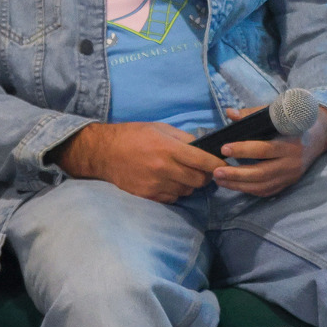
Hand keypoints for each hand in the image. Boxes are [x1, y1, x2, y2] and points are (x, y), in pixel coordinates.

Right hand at [53, 121, 223, 202]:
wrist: (102, 152)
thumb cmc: (133, 136)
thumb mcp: (161, 128)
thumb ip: (184, 139)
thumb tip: (204, 147)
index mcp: (169, 148)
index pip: (203, 161)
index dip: (217, 164)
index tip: (224, 166)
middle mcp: (164, 168)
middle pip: (198, 180)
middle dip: (205, 176)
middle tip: (203, 170)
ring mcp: (155, 184)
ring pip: (187, 191)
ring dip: (191, 185)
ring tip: (185, 175)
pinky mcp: (147, 195)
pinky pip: (173, 198)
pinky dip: (177, 192)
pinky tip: (171, 182)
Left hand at [210, 104, 326, 196]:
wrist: (319, 136)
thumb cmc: (293, 123)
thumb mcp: (277, 115)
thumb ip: (253, 114)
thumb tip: (229, 113)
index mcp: (291, 142)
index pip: (265, 149)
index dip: (243, 149)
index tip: (224, 148)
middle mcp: (293, 162)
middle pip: (262, 173)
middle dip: (237, 174)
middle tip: (216, 171)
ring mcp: (291, 175)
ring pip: (263, 186)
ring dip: (238, 185)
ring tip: (219, 180)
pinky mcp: (289, 183)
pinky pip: (267, 192)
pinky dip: (249, 190)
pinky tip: (234, 185)